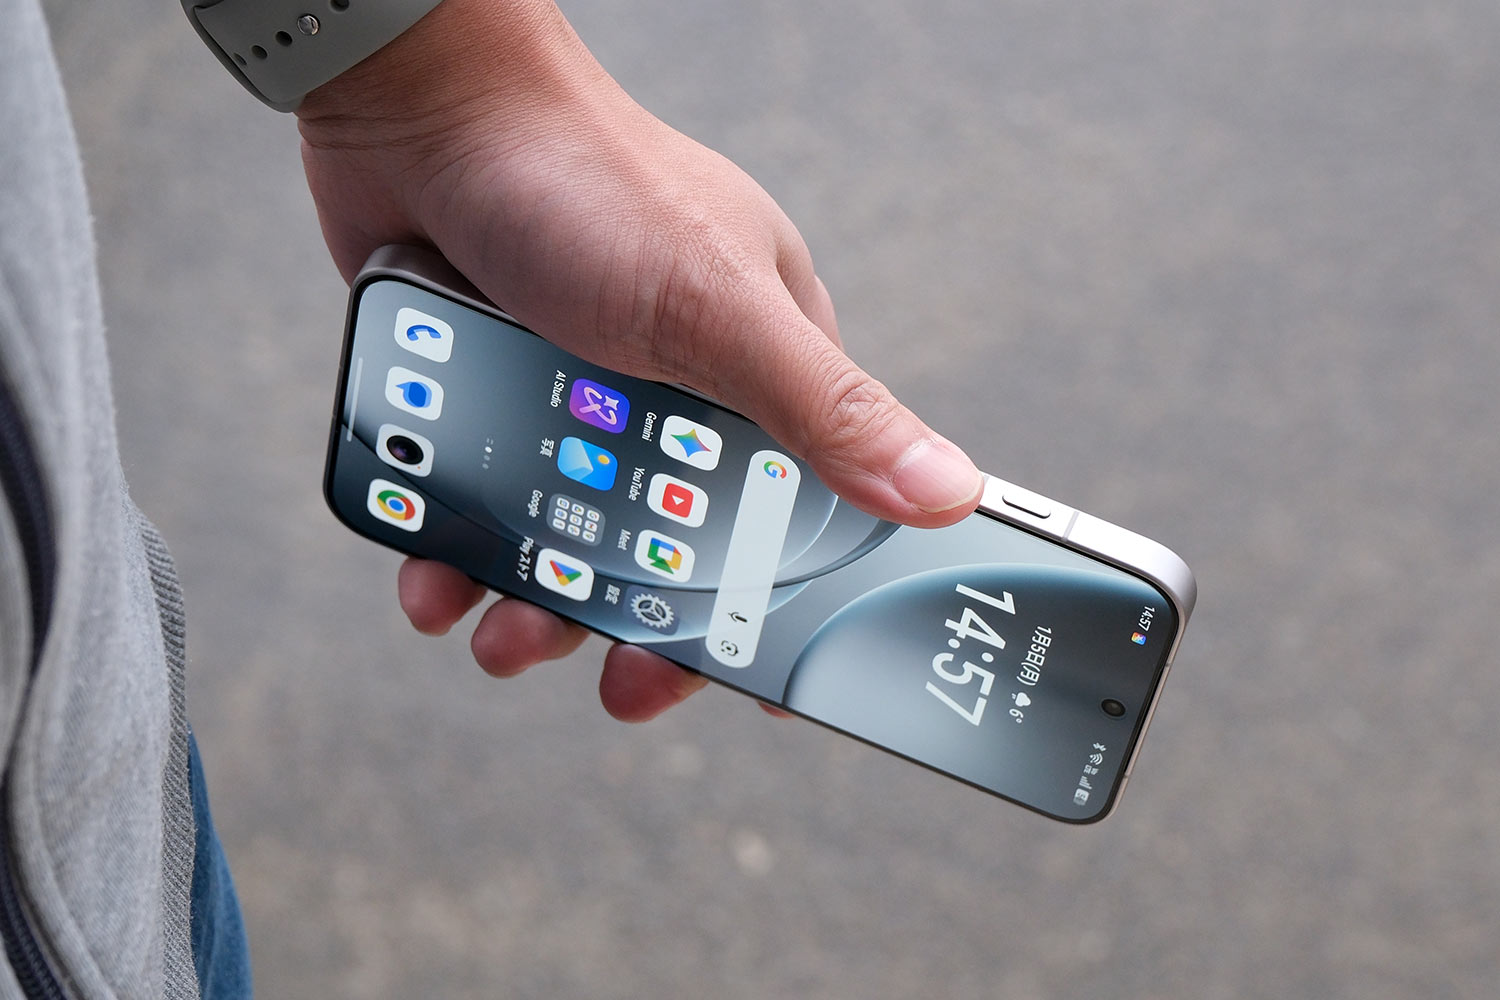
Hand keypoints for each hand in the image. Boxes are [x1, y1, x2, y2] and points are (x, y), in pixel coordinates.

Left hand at [297, 0, 981, 716]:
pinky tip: (436, 582)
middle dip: (642, 620)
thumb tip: (946, 493)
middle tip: (615, 683)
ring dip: (539, 600)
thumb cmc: (583, 181)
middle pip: (675, 544)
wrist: (419, 105)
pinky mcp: (499, 396)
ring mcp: (580, 394)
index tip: (764, 685)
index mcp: (760, 367)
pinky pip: (490, 504)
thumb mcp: (716, 307)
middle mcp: (677, 390)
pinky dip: (463, 552)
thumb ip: (825, 407)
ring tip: (501, 636)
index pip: (797, 510)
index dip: (784, 598)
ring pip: (572, 534)